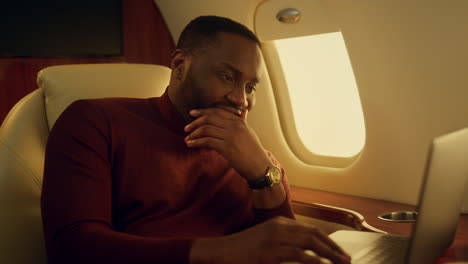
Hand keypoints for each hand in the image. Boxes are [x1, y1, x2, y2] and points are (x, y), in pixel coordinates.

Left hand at [184, 107, 271, 180]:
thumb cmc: (255, 151)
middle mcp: (234, 126)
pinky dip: (196, 142)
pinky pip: (207, 141)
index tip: (193, 113)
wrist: (260, 166)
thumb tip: (244, 112)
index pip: (217, 111)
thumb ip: (243, 121)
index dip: (203, 111)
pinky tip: (190, 144)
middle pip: (209, 118)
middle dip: (195, 122)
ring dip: (194, 133)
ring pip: (206, 129)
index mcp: (239, 122)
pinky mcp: (226, 148)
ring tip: (187, 138)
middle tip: (187, 127)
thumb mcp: (250, 132)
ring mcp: (230, 136)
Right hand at [190, 216, 350, 263]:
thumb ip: (284, 242)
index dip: (328, 240)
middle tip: (346, 258)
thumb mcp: (266, 240)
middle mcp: (280, 227)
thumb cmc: (243, 249)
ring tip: (342, 263)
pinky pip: (298, 254)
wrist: (221, 251)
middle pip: (314, 234)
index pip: (311, 229)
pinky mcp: (270, 252)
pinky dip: (314, 260)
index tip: (339, 250)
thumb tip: (304, 251)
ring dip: (329, 253)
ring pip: (310, 242)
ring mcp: (275, 238)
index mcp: (280, 223)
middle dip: (333, 246)